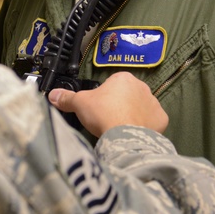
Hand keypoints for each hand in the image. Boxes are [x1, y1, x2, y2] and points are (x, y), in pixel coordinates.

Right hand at [47, 71, 167, 136]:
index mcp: (123, 78)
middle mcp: (142, 86)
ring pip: (141, 108)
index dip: (104, 97)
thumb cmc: (103, 113)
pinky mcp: (162, 119)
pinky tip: (135, 134)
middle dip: (120, 105)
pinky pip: (153, 121)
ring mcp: (154, 103)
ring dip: (133, 115)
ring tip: (121, 129)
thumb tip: (52, 94)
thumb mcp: (79, 103)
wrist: (124, 135)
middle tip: (108, 119)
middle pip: (128, 95)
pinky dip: (146, 126)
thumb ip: (66, 98)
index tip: (99, 109)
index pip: (113, 84)